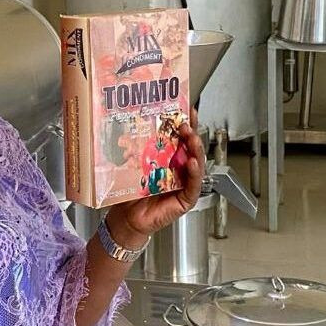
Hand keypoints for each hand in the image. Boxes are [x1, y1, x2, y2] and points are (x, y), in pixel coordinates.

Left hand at [106, 119, 205, 243]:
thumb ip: (137, 148)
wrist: (128, 216)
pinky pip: (194, 185)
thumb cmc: (132, 192)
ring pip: (196, 164)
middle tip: (186, 124)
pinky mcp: (186, 199)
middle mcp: (180, 170)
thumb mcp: (134, 165)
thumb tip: (130, 125)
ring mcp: (185, 184)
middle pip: (192, 149)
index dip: (187, 123)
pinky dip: (195, 173)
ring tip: (192, 139)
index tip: (187, 109)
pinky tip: (192, 162)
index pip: (181, 139)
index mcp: (170, 159)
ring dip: (196, 150)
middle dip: (192, 134)